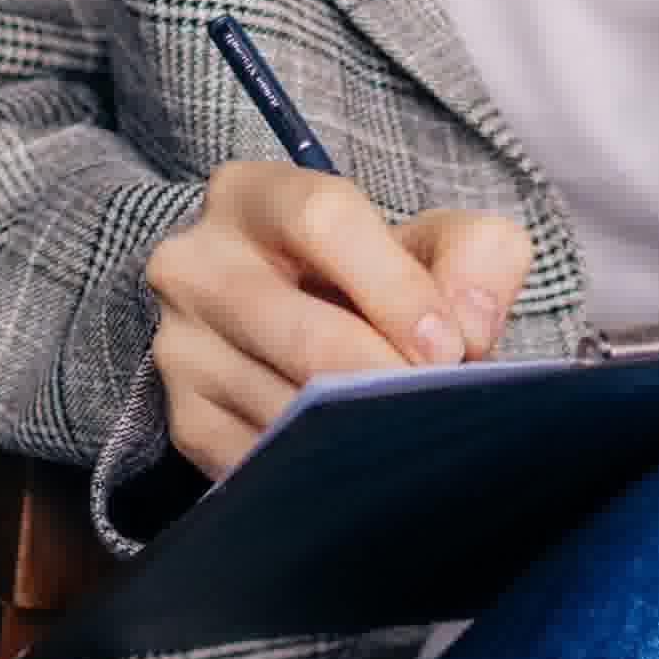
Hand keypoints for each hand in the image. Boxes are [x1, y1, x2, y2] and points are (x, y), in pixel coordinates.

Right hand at [144, 162, 531, 476]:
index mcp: (254, 195)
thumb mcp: (430, 240)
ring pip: (285, 406)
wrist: (292, 318)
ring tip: (406, 429)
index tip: (450, 347)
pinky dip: (321, 464)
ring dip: (358, 430)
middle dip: (385, 378)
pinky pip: (264, 458)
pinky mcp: (185, 418)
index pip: (323, 221)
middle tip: (436, 404)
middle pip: (303, 333)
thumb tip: (468, 327)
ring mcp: (181, 345)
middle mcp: (196, 263)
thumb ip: (476, 256)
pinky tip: (356, 453)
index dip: (397, 288)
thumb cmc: (368, 275)